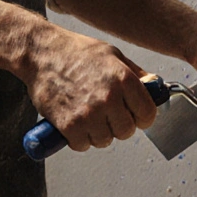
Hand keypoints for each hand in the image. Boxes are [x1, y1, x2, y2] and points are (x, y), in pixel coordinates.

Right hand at [21, 31, 157, 151]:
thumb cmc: (76, 52)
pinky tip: (76, 125)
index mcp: (124, 80)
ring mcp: (88, 113)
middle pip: (127, 131)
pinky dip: (80, 139)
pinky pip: (82, 145)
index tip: (137, 117)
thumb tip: (154, 85)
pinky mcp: (68, 125)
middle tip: (109, 117)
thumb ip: (135, 74)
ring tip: (90, 118)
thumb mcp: (113, 55)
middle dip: (120, 126)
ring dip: (99, 134)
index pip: (147, 113)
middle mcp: (109, 98)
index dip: (143, 117)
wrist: (41, 54)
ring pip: (105, 140)